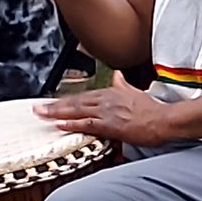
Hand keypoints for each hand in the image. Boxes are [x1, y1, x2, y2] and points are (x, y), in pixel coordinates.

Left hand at [34, 72, 169, 145]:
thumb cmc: (152, 109)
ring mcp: (108, 111)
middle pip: (75, 101)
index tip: (51, 101)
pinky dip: (72, 123)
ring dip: (57, 112)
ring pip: (77, 110)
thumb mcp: (135, 91)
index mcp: (110, 92)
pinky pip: (87, 123)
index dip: (65, 99)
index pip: (82, 95)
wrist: (164, 119)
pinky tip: (60, 124)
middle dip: (54, 105)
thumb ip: (123, 84)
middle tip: (37, 108)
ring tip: (41, 114)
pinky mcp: (112, 125)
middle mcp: (106, 99)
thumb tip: (117, 75)